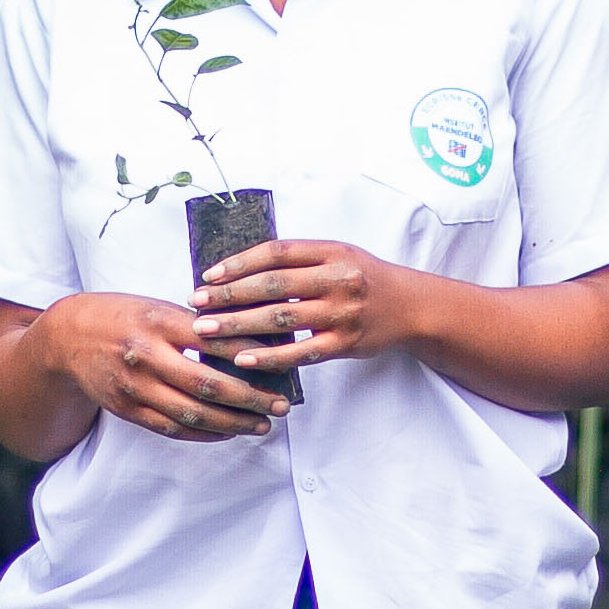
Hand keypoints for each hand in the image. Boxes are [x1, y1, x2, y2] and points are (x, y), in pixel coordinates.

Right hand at [34, 292, 288, 443]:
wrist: (68, 338)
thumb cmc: (123, 316)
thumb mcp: (157, 307)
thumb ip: (196, 323)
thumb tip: (251, 336)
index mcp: (158, 321)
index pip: (215, 340)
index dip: (251, 356)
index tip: (282, 364)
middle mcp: (146, 356)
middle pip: (207, 384)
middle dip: (250, 398)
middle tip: (281, 405)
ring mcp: (135, 387)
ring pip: (192, 414)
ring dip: (232, 423)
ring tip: (262, 424)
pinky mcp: (128, 410)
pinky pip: (172, 429)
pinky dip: (204, 434)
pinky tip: (228, 432)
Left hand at [190, 239, 420, 373]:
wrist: (412, 307)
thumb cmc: (365, 278)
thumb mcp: (338, 255)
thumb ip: (299, 260)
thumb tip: (241, 268)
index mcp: (331, 251)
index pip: (277, 253)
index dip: (240, 263)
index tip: (209, 274)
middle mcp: (338, 279)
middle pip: (273, 285)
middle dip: (230, 295)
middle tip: (197, 303)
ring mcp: (342, 313)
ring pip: (282, 319)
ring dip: (239, 325)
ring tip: (208, 330)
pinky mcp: (345, 343)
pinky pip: (301, 352)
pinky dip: (269, 356)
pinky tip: (242, 357)